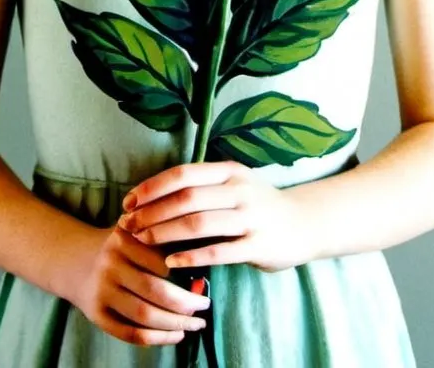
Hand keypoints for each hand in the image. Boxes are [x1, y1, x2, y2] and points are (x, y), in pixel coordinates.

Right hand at [67, 223, 211, 346]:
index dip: (185, 273)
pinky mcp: (96, 315)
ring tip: (196, 324)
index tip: (203, 281)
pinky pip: (130, 333)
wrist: (74, 260)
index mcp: (122, 238)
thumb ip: (163, 240)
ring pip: (144, 315)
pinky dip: (157, 339)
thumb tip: (201, 270)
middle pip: (154, 290)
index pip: (161, 260)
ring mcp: (101, 291)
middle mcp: (109, 264)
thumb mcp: (136, 231)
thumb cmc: (120, 247)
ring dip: (175, 324)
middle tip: (205, 306)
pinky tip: (176, 335)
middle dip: (185, 303)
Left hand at [118, 161, 305, 272]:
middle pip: (186, 198)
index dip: (152, 187)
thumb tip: (152, 197)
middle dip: (152, 212)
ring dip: (166, 232)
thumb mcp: (234, 185)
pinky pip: (219, 251)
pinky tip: (172, 262)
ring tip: (143, 242)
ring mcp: (250, 217)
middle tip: (128, 225)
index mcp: (228, 171)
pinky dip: (192, 256)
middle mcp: (238, 190)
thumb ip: (202, 187)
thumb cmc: (257, 204)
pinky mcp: (258, 244)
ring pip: (199, 223)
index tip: (128, 202)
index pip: (182, 174)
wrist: (304, 223)